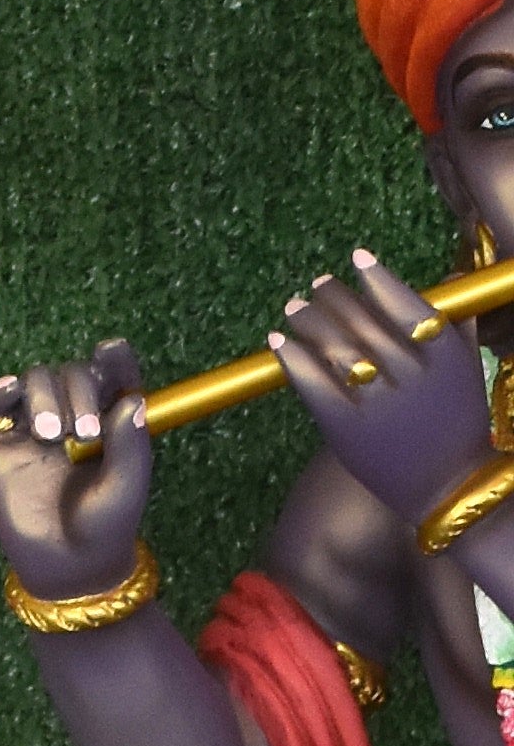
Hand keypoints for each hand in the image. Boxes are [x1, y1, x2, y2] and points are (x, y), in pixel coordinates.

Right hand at [0, 339, 151, 590]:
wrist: (66, 563)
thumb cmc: (105, 524)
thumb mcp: (127, 485)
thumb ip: (130, 443)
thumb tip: (131, 399)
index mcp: (112, 416)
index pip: (114, 371)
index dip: (112, 356)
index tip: (109, 352)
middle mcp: (75, 413)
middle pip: (74, 372)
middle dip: (79, 390)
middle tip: (85, 433)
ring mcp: (36, 425)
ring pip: (36, 379)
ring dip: (44, 395)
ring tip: (51, 436)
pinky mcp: (1, 441)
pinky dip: (0, 390)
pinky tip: (7, 389)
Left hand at [268, 249, 491, 528]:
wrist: (448, 487)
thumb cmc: (457, 423)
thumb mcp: (466, 370)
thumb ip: (454, 324)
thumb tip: (449, 276)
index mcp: (443, 354)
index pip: (404, 303)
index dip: (376, 278)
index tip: (356, 258)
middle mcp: (412, 374)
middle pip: (364, 322)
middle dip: (335, 298)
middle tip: (316, 285)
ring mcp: (378, 403)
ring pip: (336, 349)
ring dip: (309, 322)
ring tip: (294, 307)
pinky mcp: (347, 430)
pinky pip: (314, 386)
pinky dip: (293, 360)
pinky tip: (278, 341)